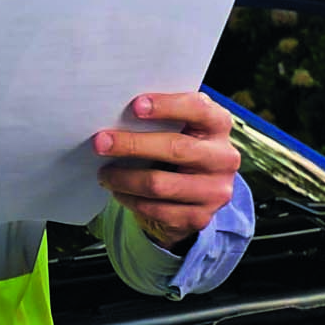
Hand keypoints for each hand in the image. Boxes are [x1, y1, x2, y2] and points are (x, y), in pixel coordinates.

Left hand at [95, 90, 241, 245]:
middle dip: (132, 144)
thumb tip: (117, 114)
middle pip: (175, 148)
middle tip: (101, 142)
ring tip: (104, 173)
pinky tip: (118, 191)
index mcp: (219, 125)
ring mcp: (214, 191)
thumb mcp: (180, 128)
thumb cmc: (179, 149)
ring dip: (124, 178)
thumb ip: (162, 118)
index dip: (167, 106)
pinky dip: (130, 200)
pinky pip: (156, 209)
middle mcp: (224, 158)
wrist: (196, 195)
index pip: (198, 108)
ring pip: (159, 184)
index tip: (135, 106)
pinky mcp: (199, 218)